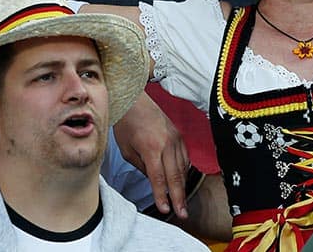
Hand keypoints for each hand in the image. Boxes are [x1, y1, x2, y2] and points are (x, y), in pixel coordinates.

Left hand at [112, 92, 189, 218]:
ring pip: (183, 168)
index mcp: (152, 148)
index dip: (162, 196)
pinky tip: (183, 181)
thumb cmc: (127, 123)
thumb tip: (153, 180)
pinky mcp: (179, 135)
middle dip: (179, 197)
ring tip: (183, 202)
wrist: (135, 100)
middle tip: (182, 213)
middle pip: (176, 176)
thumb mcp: (127, 150)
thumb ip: (142, 167)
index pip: (159, 178)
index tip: (165, 209)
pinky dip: (185, 171)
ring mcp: (176, 138)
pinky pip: (185, 157)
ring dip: (183, 186)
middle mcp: (167, 144)